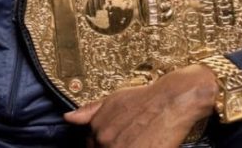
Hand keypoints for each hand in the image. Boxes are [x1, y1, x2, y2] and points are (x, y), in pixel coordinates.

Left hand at [63, 64, 217, 147]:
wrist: (172, 100)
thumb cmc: (145, 99)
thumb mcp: (114, 100)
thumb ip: (90, 111)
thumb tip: (69, 118)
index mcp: (97, 129)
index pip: (90, 147)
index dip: (101, 144)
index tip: (115, 138)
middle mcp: (106, 141)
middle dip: (113, 146)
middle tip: (130, 138)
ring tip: (137, 141)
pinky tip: (144, 145)